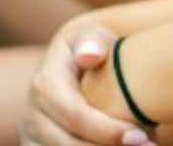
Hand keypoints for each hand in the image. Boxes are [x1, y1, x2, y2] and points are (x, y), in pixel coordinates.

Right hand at [21, 18, 150, 145]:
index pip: (75, 116)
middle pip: (69, 145)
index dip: (107, 131)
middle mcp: (31, 115)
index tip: (141, 136)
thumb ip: (92, 41)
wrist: (67, 70)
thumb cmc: (89, 51)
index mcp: (44, 84)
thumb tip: (90, 55)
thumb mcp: (90, 37)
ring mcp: (31, 137)